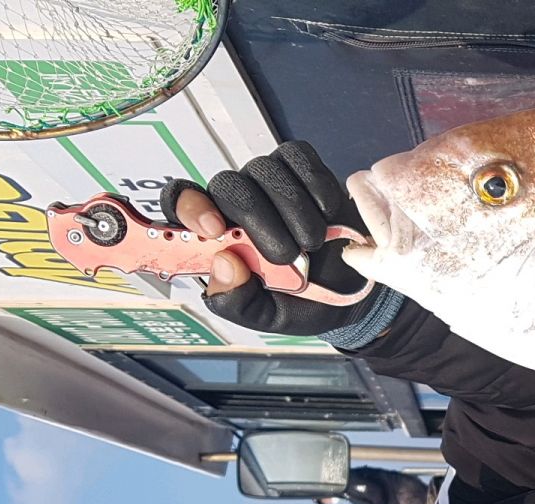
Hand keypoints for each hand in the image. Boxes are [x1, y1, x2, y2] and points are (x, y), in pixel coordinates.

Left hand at [161, 141, 392, 339]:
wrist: (354, 290)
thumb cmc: (302, 301)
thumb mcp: (265, 316)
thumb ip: (237, 301)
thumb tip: (223, 264)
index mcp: (216, 234)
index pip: (180, 201)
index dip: (190, 207)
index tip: (215, 229)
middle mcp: (236, 200)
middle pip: (228, 186)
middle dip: (259, 221)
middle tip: (286, 255)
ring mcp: (267, 180)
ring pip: (264, 170)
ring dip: (294, 210)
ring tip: (313, 242)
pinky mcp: (300, 167)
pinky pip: (298, 157)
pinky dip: (315, 186)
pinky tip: (326, 213)